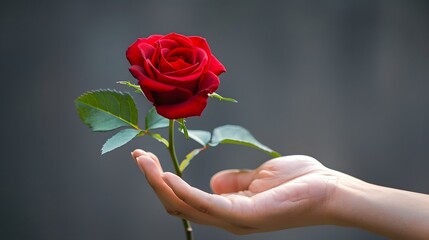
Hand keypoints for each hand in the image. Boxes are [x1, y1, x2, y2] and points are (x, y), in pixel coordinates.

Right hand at [132, 149, 337, 233]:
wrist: (330, 190)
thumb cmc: (298, 182)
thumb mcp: (257, 177)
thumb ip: (233, 182)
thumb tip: (212, 181)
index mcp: (228, 209)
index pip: (185, 200)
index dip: (163, 182)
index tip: (147, 158)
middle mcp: (226, 218)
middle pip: (178, 205)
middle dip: (154, 182)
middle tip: (138, 158)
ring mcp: (234, 219)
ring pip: (185, 205)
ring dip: (160, 183)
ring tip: (144, 161)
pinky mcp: (244, 215)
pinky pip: (205, 203)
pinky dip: (183, 190)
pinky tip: (167, 175)